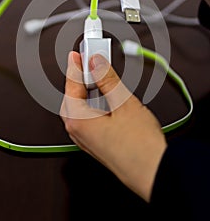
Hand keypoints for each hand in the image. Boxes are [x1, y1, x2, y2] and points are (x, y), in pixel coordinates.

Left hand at [60, 51, 166, 201]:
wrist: (155, 173)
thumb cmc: (139, 148)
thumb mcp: (124, 103)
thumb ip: (107, 80)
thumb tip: (97, 63)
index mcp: (77, 120)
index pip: (71, 85)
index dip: (75, 65)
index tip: (78, 53)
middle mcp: (78, 132)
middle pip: (72, 96)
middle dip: (81, 78)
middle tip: (90, 62)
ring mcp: (87, 139)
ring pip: (82, 107)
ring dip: (90, 90)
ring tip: (101, 76)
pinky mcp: (98, 143)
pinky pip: (90, 117)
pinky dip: (96, 103)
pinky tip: (108, 97)